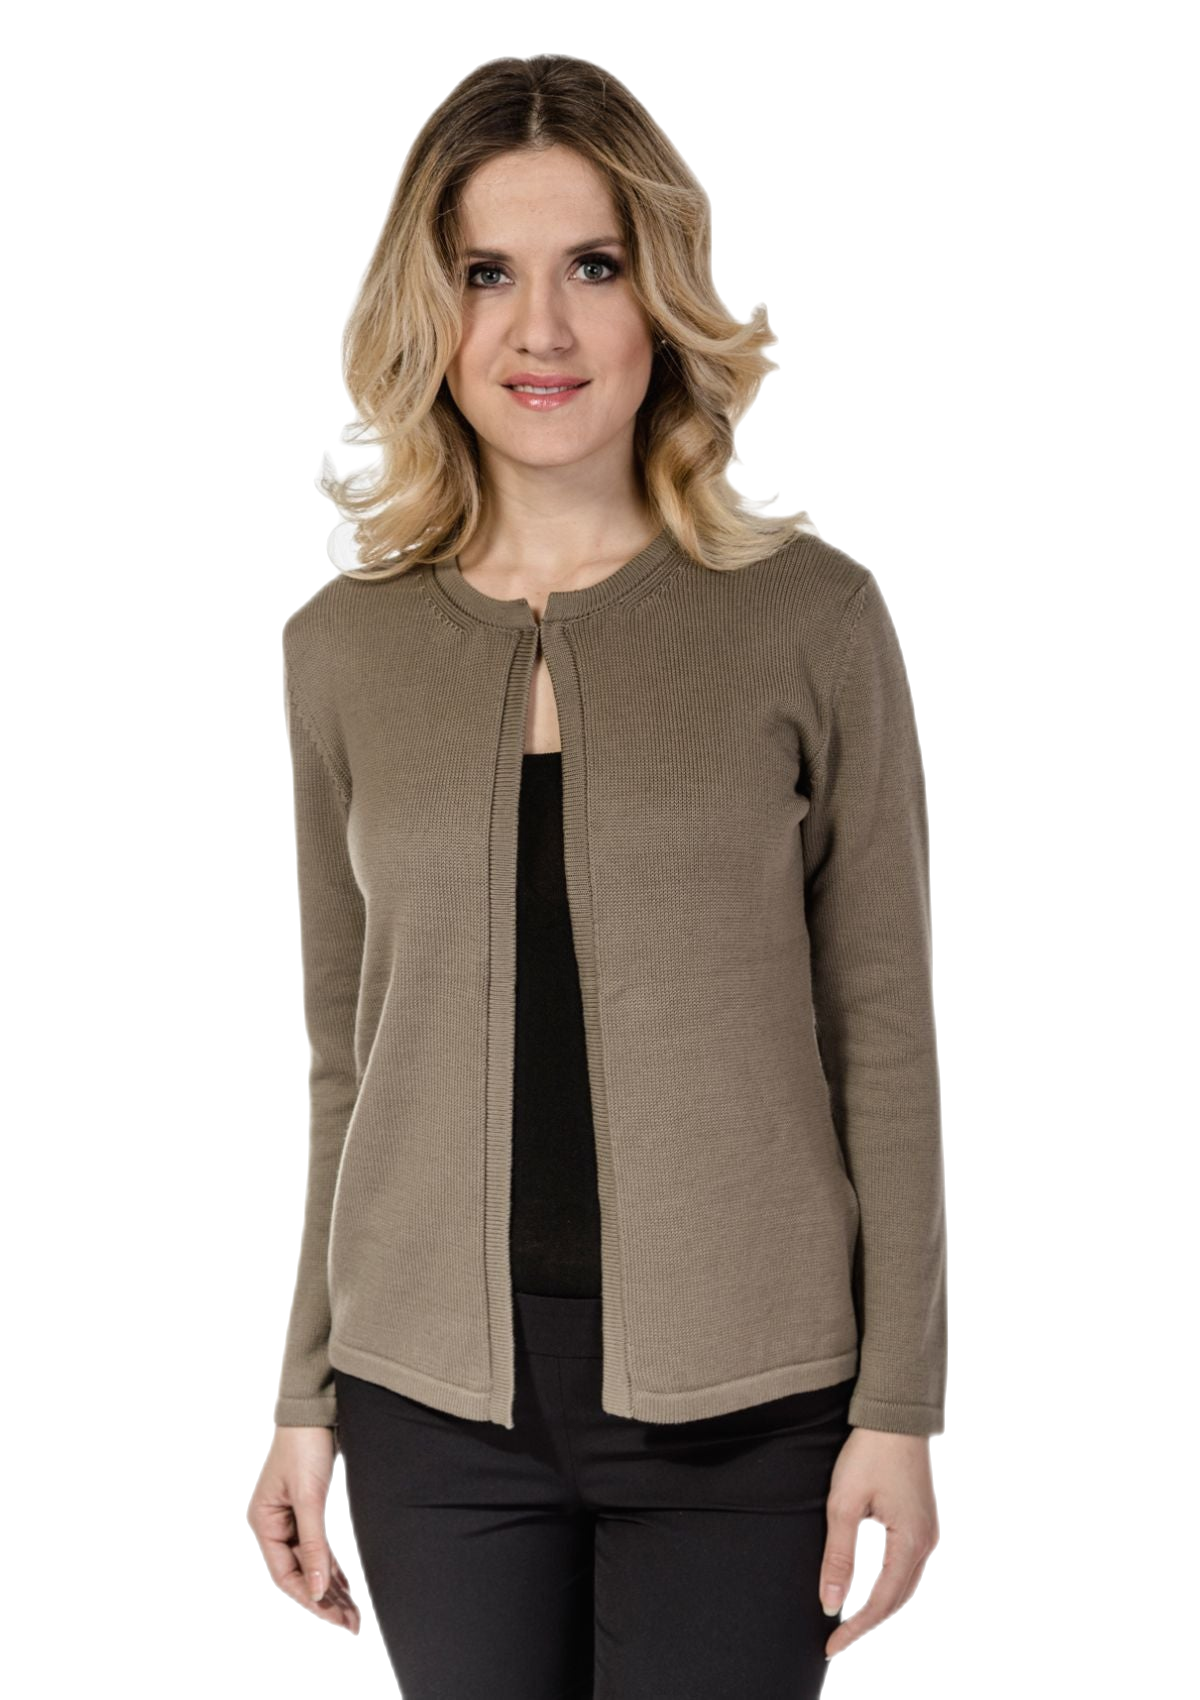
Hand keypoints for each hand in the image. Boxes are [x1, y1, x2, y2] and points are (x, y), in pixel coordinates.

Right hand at [245, 1424, 364, 1638]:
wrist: (315, 1407)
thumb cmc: (305, 1445)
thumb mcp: (310, 1497)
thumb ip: (314, 1544)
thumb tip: (319, 1589)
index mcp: (263, 1523)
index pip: (285, 1576)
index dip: (311, 1600)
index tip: (336, 1620)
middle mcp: (272, 1524)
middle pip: (300, 1573)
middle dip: (326, 1600)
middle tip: (353, 1625)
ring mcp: (289, 1517)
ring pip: (311, 1563)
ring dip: (332, 1587)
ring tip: (355, 1614)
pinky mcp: (306, 1508)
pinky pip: (318, 1547)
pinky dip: (332, 1565)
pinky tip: (346, 1585)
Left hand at [818, 1427, 941, 1659]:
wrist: (896, 1414)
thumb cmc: (869, 1451)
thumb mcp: (844, 1503)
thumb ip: (839, 1556)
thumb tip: (830, 1602)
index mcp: (911, 1541)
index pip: (882, 1602)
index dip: (856, 1629)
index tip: (831, 1646)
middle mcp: (928, 1542)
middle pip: (898, 1600)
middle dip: (867, 1624)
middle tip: (836, 1640)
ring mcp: (930, 1532)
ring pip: (906, 1587)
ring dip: (880, 1607)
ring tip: (849, 1622)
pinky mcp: (924, 1522)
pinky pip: (909, 1568)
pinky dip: (889, 1587)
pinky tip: (871, 1590)